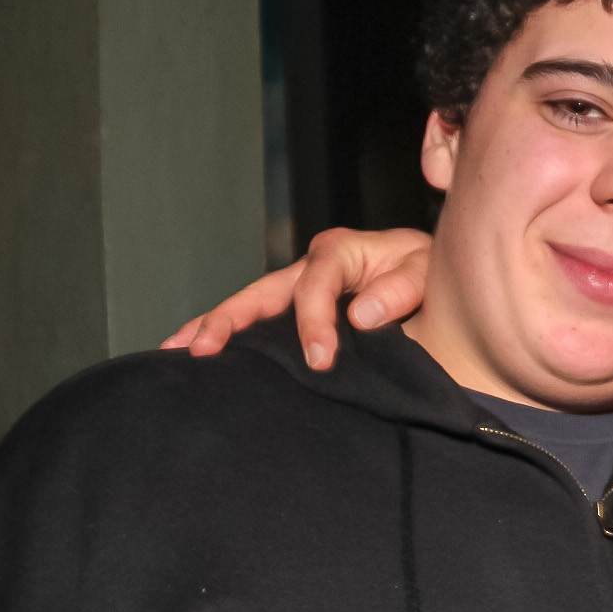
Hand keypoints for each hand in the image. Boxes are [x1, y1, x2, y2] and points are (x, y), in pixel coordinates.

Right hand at [161, 227, 432, 369]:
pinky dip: (228, 336)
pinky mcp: (297, 309)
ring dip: (213, 327)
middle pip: (261, 292)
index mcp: (341, 251)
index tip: (321, 360)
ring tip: (175, 351)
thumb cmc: (431, 272)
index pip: (315, 287)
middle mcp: (312, 266)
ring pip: (249, 307)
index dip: (314, 323)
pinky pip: (259, 322)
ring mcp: (299, 288)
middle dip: (229, 319)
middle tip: (202, 349)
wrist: (437, 275)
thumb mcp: (426, 271)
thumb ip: (401, 288)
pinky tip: (198, 355)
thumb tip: (360, 315)